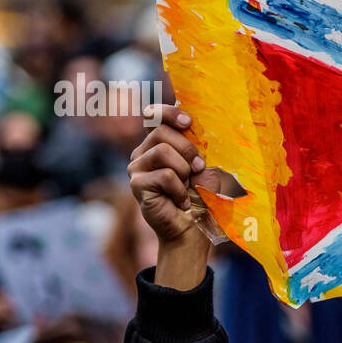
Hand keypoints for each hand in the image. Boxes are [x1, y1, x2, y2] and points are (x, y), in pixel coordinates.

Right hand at [128, 104, 228, 288]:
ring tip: (188, 187)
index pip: (155, 115)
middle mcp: (143, 152)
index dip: (169, 113)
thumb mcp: (204, 166)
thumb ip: (198, 145)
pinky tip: (181, 201)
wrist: (193, 229)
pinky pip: (164, 176)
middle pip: (161, 132)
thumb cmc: (201, 196)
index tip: (188, 122)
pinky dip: (179, 189)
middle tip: (199, 169)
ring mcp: (136, 168)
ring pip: (161, 151)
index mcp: (158, 143)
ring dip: (184, 170)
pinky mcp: (137, 185)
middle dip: (187, 149)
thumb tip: (199, 123)